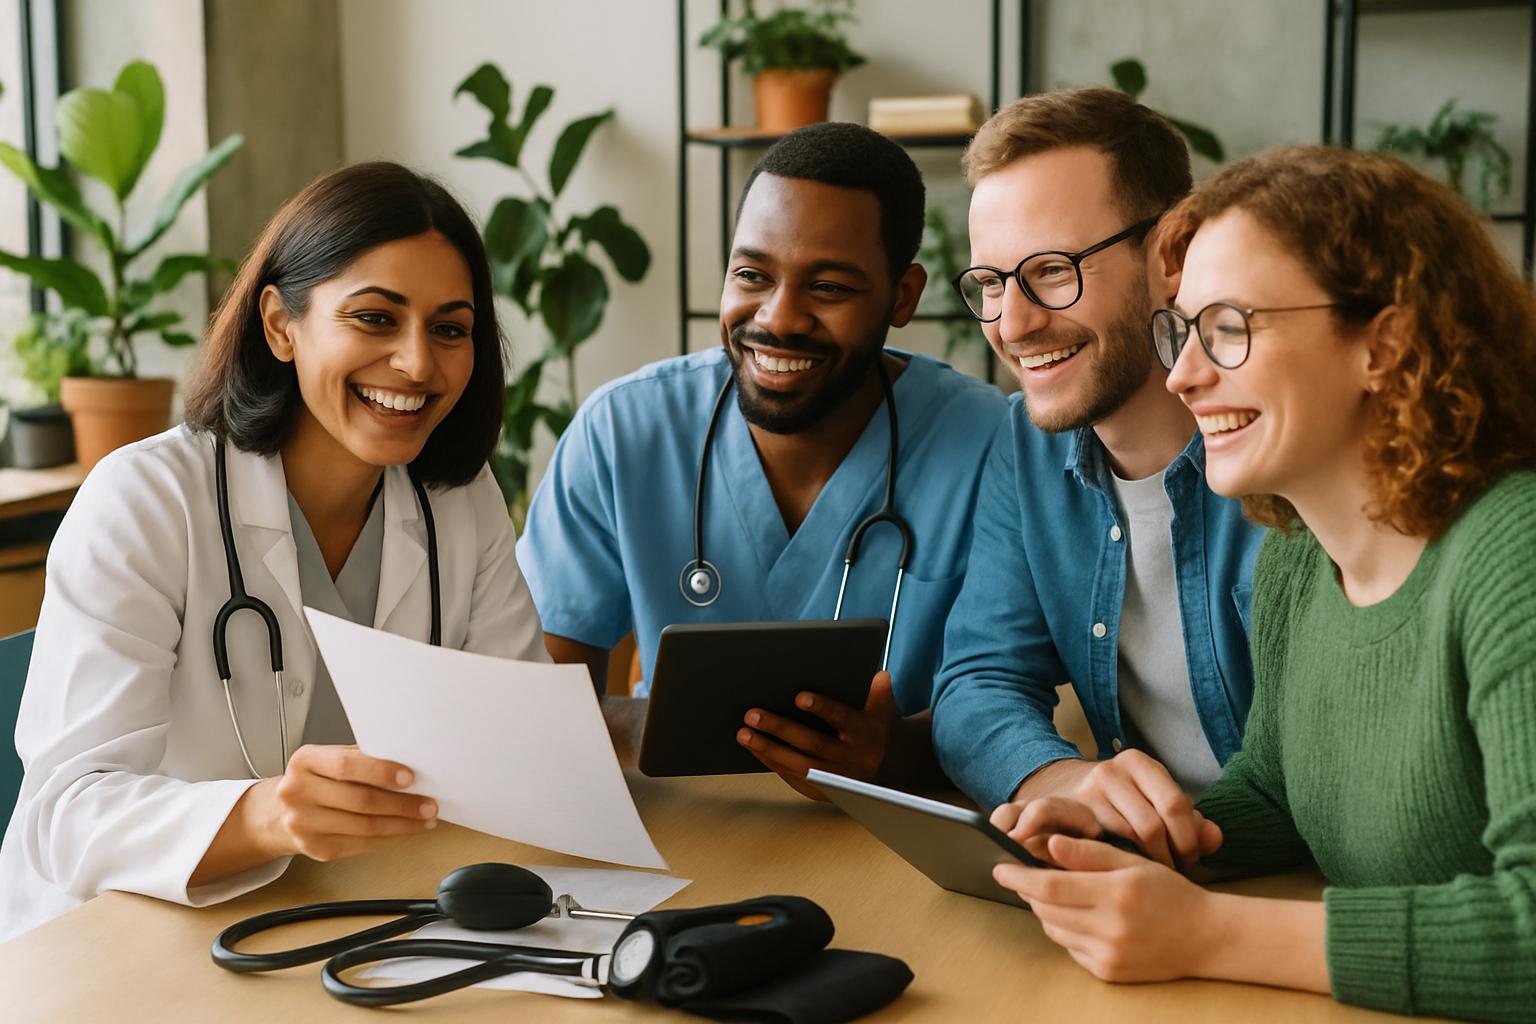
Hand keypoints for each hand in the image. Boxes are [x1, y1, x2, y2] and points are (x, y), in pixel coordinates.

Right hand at [252, 744, 437, 861]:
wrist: (279, 812)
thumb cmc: (316, 780)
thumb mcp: (329, 758)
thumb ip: (362, 757)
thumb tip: (409, 762)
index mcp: (305, 761)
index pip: (346, 765)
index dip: (381, 772)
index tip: (410, 778)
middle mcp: (298, 792)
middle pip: (359, 801)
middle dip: (402, 804)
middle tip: (428, 804)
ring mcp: (304, 824)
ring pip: (364, 827)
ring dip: (402, 825)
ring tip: (424, 819)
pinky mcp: (316, 848)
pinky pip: (361, 845)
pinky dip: (389, 837)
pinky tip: (404, 830)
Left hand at [737, 671, 898, 799]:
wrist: (886, 770)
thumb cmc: (874, 731)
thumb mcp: (883, 711)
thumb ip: (880, 693)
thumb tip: (881, 675)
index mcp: (865, 734)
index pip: (841, 718)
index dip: (822, 708)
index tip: (798, 697)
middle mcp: (850, 759)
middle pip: (812, 743)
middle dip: (780, 728)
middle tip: (752, 714)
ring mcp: (834, 779)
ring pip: (798, 764)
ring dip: (768, 749)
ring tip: (743, 733)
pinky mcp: (821, 791)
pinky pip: (792, 777)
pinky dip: (771, 762)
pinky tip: (752, 747)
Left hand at [994, 833, 1215, 982]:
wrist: (1205, 937)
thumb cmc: (1168, 892)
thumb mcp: (1133, 863)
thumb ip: (1089, 854)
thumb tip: (1047, 843)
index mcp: (1116, 893)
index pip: (1050, 886)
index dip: (1019, 876)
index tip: (999, 866)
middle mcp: (1111, 928)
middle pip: (1046, 910)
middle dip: (1028, 892)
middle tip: (1023, 876)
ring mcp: (1109, 955)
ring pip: (1054, 929)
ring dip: (1045, 911)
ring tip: (1056, 894)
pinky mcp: (1108, 973)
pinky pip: (1070, 949)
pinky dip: (1066, 931)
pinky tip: (1081, 918)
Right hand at [1015, 751, 1220, 869]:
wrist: (1074, 798)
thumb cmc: (1130, 807)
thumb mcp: (1161, 804)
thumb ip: (1192, 822)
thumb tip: (1215, 838)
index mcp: (1138, 763)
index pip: (1174, 804)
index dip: (1187, 839)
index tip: (1190, 860)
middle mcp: (1108, 771)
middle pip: (1151, 825)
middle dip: (1168, 856)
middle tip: (1173, 873)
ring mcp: (1084, 792)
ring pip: (1124, 839)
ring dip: (1144, 864)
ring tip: (1153, 875)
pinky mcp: (1063, 815)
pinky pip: (1098, 845)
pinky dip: (1117, 860)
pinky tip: (1121, 869)